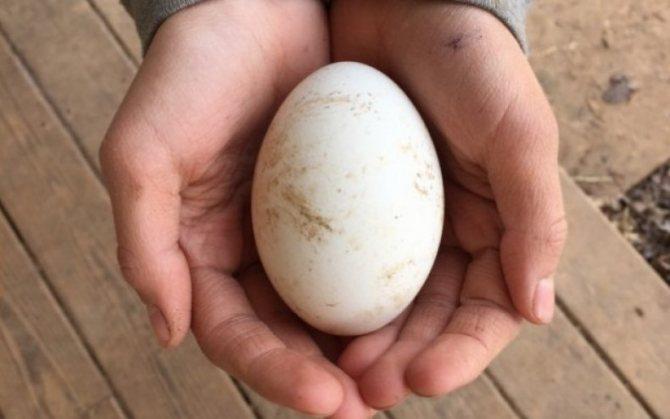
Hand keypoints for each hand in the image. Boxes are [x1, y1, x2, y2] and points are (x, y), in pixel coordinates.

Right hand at [100, 1, 371, 415]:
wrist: (254, 10)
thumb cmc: (191, 75)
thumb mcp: (145, 152)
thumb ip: (145, 242)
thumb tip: (169, 330)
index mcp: (201, 257)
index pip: (236, 335)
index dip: (276, 373)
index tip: (326, 397)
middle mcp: (251, 257)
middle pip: (288, 338)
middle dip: (326, 379)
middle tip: (371, 404)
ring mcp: (297, 237)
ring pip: (330, 312)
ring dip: (364, 350)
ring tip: (405, 376)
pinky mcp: (341, 209)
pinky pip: (366, 262)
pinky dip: (385, 294)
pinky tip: (416, 313)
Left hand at [330, 0, 566, 408]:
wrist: (403, 6)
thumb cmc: (471, 64)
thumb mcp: (517, 132)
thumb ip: (534, 217)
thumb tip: (536, 310)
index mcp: (495, 230)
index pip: (484, 313)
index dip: (458, 354)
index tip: (419, 377)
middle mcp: (444, 237)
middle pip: (426, 322)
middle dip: (399, 361)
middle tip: (365, 388)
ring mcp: (392, 227)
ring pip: (378, 305)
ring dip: (359, 344)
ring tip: (332, 371)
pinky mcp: (344, 209)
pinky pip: (333, 264)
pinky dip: (323, 297)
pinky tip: (302, 318)